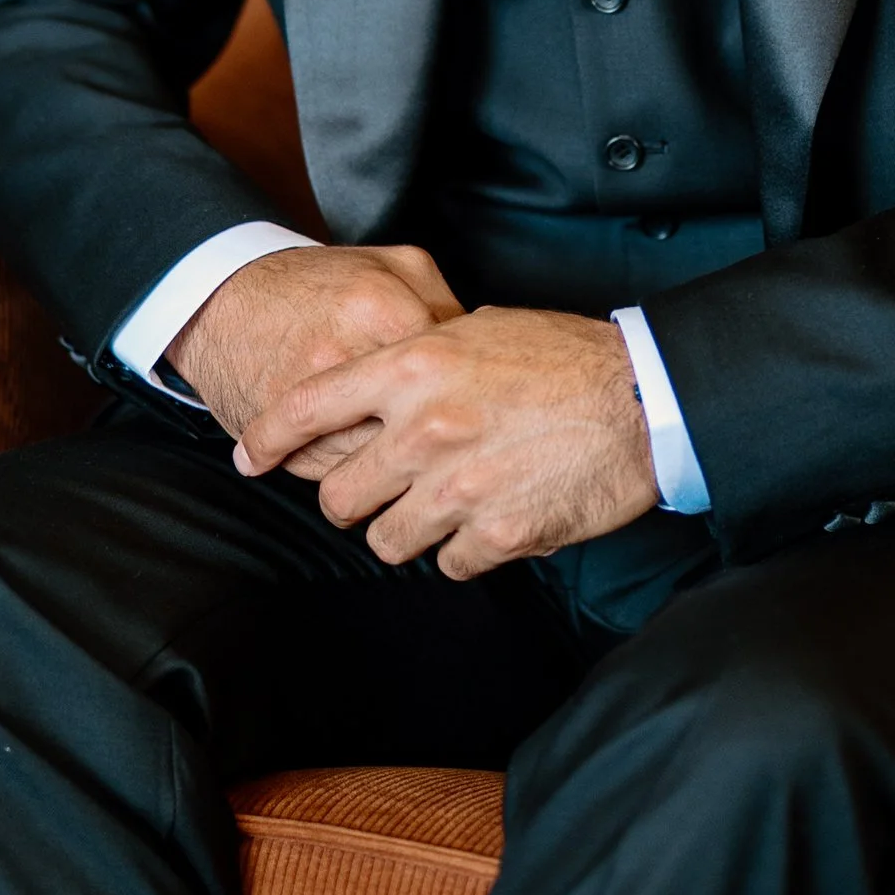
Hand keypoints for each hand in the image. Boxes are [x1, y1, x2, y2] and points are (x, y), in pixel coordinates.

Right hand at [168, 242, 460, 462]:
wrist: (222, 299)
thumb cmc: (318, 284)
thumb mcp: (394, 266)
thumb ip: (446, 304)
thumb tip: (486, 360)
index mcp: (385, 311)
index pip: (457, 375)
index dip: (472, 394)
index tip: (476, 400)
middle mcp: (348, 361)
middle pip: (423, 428)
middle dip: (443, 441)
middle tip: (453, 439)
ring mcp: (313, 406)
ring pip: (383, 464)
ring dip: (403, 469)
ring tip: (413, 455)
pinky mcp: (285, 442)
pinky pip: (341, 477)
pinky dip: (359, 474)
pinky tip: (364, 453)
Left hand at [233, 305, 656, 579]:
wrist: (643, 397)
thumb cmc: (565, 357)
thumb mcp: (478, 331)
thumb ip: (418, 361)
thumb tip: (375, 386)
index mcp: (413, 366)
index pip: (307, 407)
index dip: (268, 439)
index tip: (252, 457)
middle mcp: (424, 427)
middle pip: (339, 496)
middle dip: (353, 500)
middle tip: (380, 492)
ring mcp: (460, 485)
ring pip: (388, 541)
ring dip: (408, 531)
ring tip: (442, 507)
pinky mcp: (499, 532)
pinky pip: (450, 564)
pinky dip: (464, 551)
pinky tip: (489, 520)